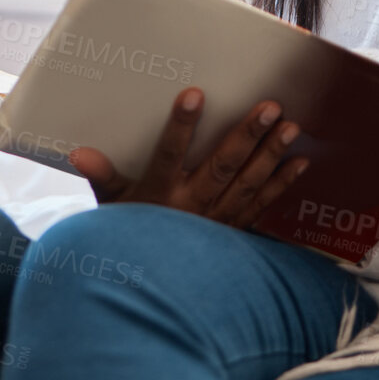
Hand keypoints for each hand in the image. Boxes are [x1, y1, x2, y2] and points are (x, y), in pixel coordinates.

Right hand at [67, 87, 309, 228]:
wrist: (155, 285)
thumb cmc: (131, 235)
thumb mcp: (110, 207)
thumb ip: (101, 176)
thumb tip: (78, 153)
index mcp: (159, 194)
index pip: (169, 154)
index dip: (180, 126)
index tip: (193, 94)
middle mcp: (192, 206)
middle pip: (222, 166)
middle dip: (247, 136)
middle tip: (270, 106)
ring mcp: (217, 220)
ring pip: (247, 183)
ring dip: (270, 155)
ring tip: (290, 127)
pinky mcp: (235, 229)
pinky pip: (261, 205)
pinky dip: (281, 185)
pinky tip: (300, 162)